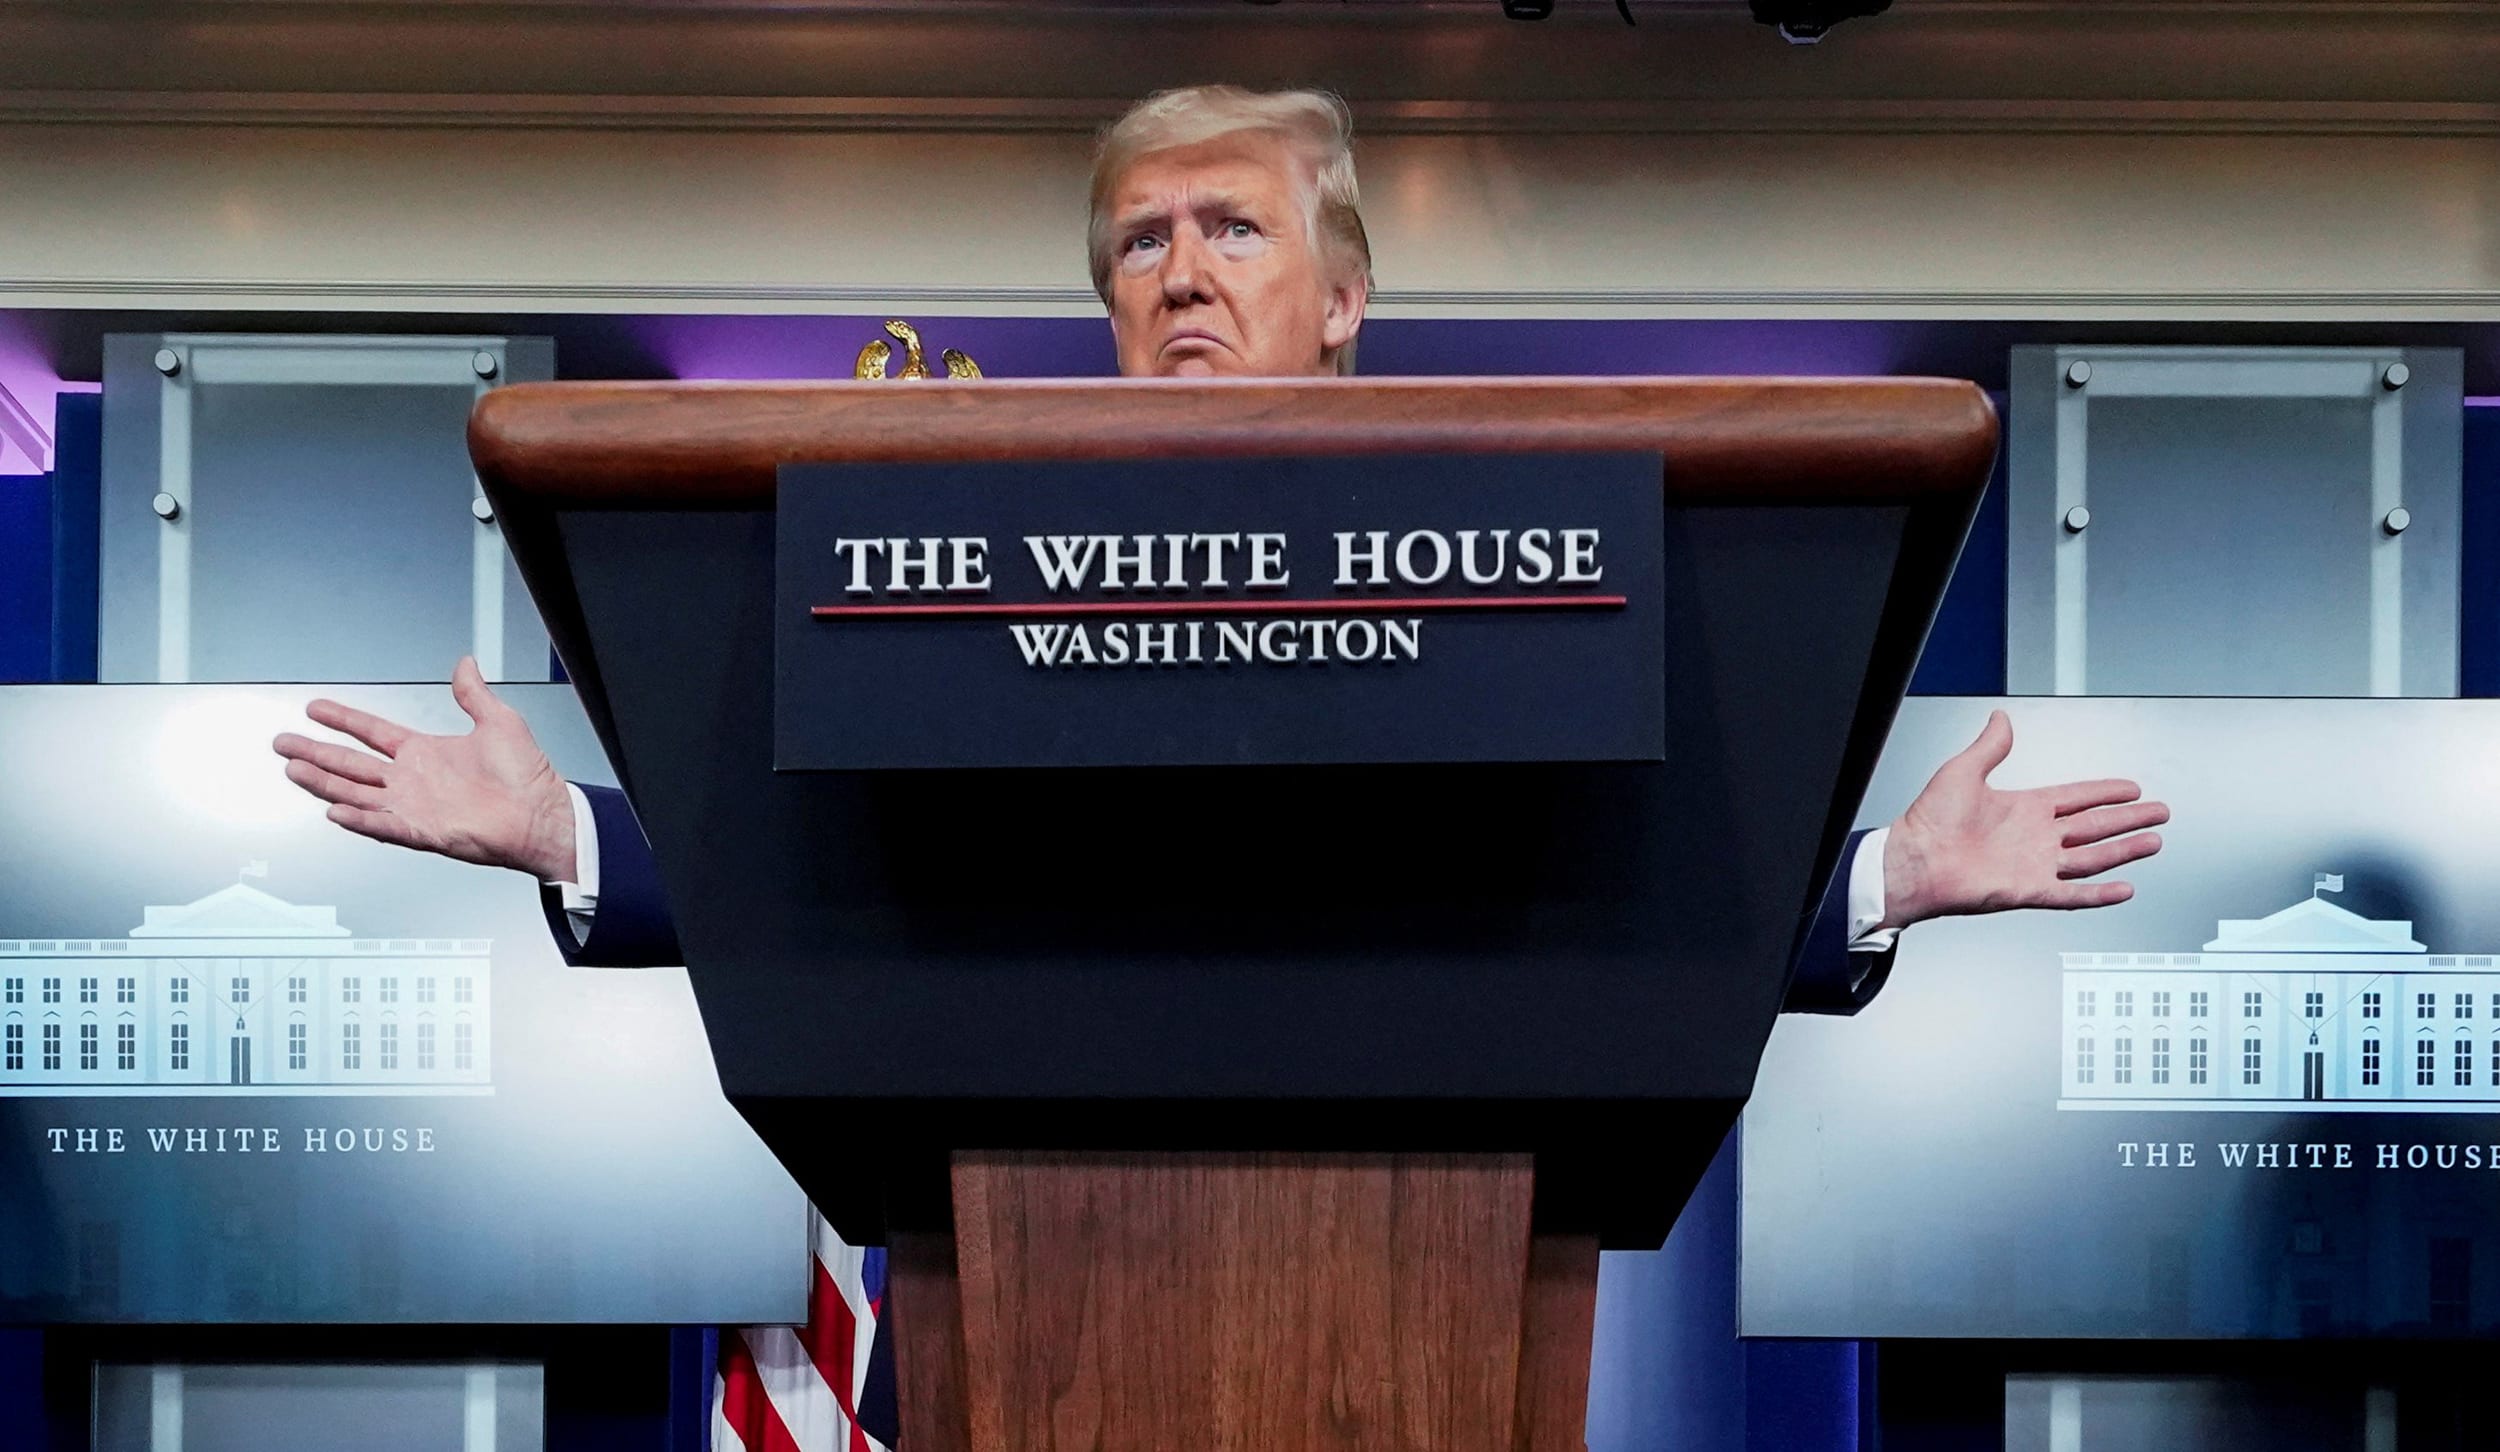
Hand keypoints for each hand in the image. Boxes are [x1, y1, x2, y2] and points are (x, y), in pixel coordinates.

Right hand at [272, 656, 576, 881]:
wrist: (542, 814)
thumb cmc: (527, 776)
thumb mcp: (499, 721)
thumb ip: (474, 694)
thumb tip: (466, 663)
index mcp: (425, 752)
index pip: (372, 732)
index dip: (343, 719)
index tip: (315, 708)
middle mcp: (412, 780)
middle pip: (351, 763)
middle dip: (315, 752)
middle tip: (283, 742)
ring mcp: (413, 806)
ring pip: (355, 792)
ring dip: (323, 782)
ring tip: (293, 770)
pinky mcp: (422, 831)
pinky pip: (382, 824)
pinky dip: (359, 818)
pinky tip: (334, 809)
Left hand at [1880, 709, 2165, 930]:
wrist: (1916, 861)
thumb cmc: (1929, 820)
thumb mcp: (1963, 770)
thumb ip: (1990, 746)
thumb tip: (1999, 718)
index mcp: (2022, 807)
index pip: (2075, 797)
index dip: (2104, 791)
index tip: (2130, 788)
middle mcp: (2033, 836)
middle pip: (2094, 826)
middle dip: (2128, 819)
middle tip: (2158, 812)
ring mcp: (2034, 864)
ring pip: (2092, 857)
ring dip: (2124, 850)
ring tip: (2153, 841)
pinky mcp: (2029, 890)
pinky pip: (2072, 893)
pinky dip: (2098, 894)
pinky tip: (2123, 888)